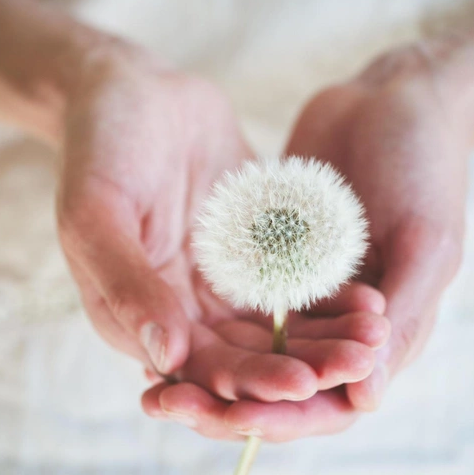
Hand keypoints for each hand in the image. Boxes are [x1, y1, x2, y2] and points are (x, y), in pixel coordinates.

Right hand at [56, 39, 389, 422]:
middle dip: (304, 363)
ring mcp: (220, 280)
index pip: (199, 367)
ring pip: (279, 325)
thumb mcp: (98, 212)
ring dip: (325, 336)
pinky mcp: (252, 250)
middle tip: (360, 365)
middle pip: (250, 355)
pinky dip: (327, 293)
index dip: (251, 381)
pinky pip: (294, 280)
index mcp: (136, 316)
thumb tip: (167, 359)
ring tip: (375, 336)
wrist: (134, 90)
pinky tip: (367, 296)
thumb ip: (126, 285)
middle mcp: (182, 309)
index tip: (304, 384)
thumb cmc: (100, 146)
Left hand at [142, 43, 466, 440]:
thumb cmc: (426, 167)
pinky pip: (239, 289)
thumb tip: (364, 399)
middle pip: (281, 379)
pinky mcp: (277, 252)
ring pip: (253, 341)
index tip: (230, 416)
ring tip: (155, 372)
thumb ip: (405, 314)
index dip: (281, 416)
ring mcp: (307, 285)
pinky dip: (207, 307)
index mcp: (391, 332)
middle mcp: (342, 320)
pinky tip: (164, 315)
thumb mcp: (427, 242)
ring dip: (209, 359)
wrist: (396, 99)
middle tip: (168, 401)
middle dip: (226, 394)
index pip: (331, 399)